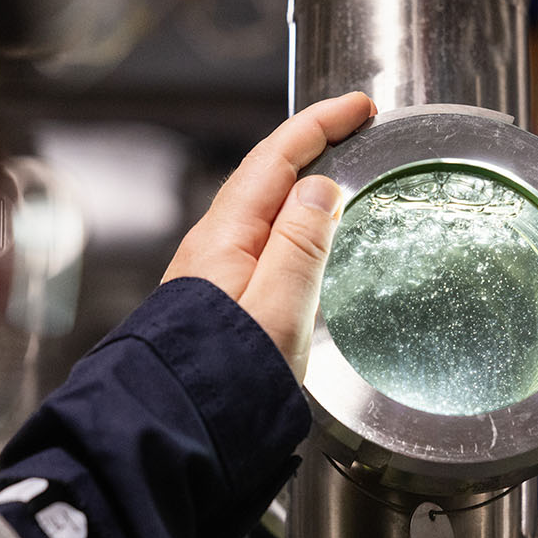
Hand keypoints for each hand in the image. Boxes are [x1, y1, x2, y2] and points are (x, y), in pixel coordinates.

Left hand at [162, 92, 375, 381]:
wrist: (180, 428)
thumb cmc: (226, 378)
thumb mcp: (278, 308)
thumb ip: (301, 244)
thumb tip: (320, 188)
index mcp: (226, 237)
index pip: (276, 158)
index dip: (319, 124)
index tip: (357, 108)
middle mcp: (214, 246)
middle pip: (267, 174)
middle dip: (312, 143)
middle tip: (355, 127)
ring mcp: (214, 271)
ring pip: (263, 206)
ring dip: (303, 180)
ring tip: (340, 170)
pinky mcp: (221, 296)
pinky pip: (261, 237)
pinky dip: (292, 218)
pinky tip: (308, 233)